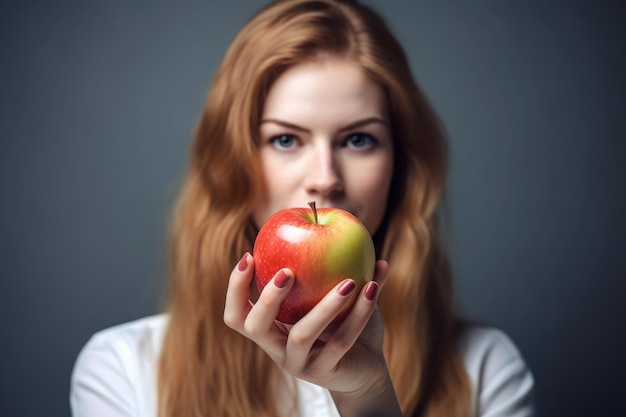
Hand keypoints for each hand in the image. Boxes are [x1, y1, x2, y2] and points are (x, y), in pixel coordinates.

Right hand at [223, 253, 391, 395]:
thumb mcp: (328, 294)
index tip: (249, 255)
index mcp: (270, 328)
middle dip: (267, 297)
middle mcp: (277, 348)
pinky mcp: (326, 371)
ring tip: (348, 282)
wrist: (366, 369)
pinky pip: (341, 340)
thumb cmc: (343, 324)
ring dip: (325, 306)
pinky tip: (372, 286)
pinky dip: (360, 312)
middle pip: (254, 326)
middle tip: (287, 271)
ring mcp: (299, 363)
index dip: (235, 287)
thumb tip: (326, 214)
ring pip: (302, 335)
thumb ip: (323, 265)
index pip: (237, 313)